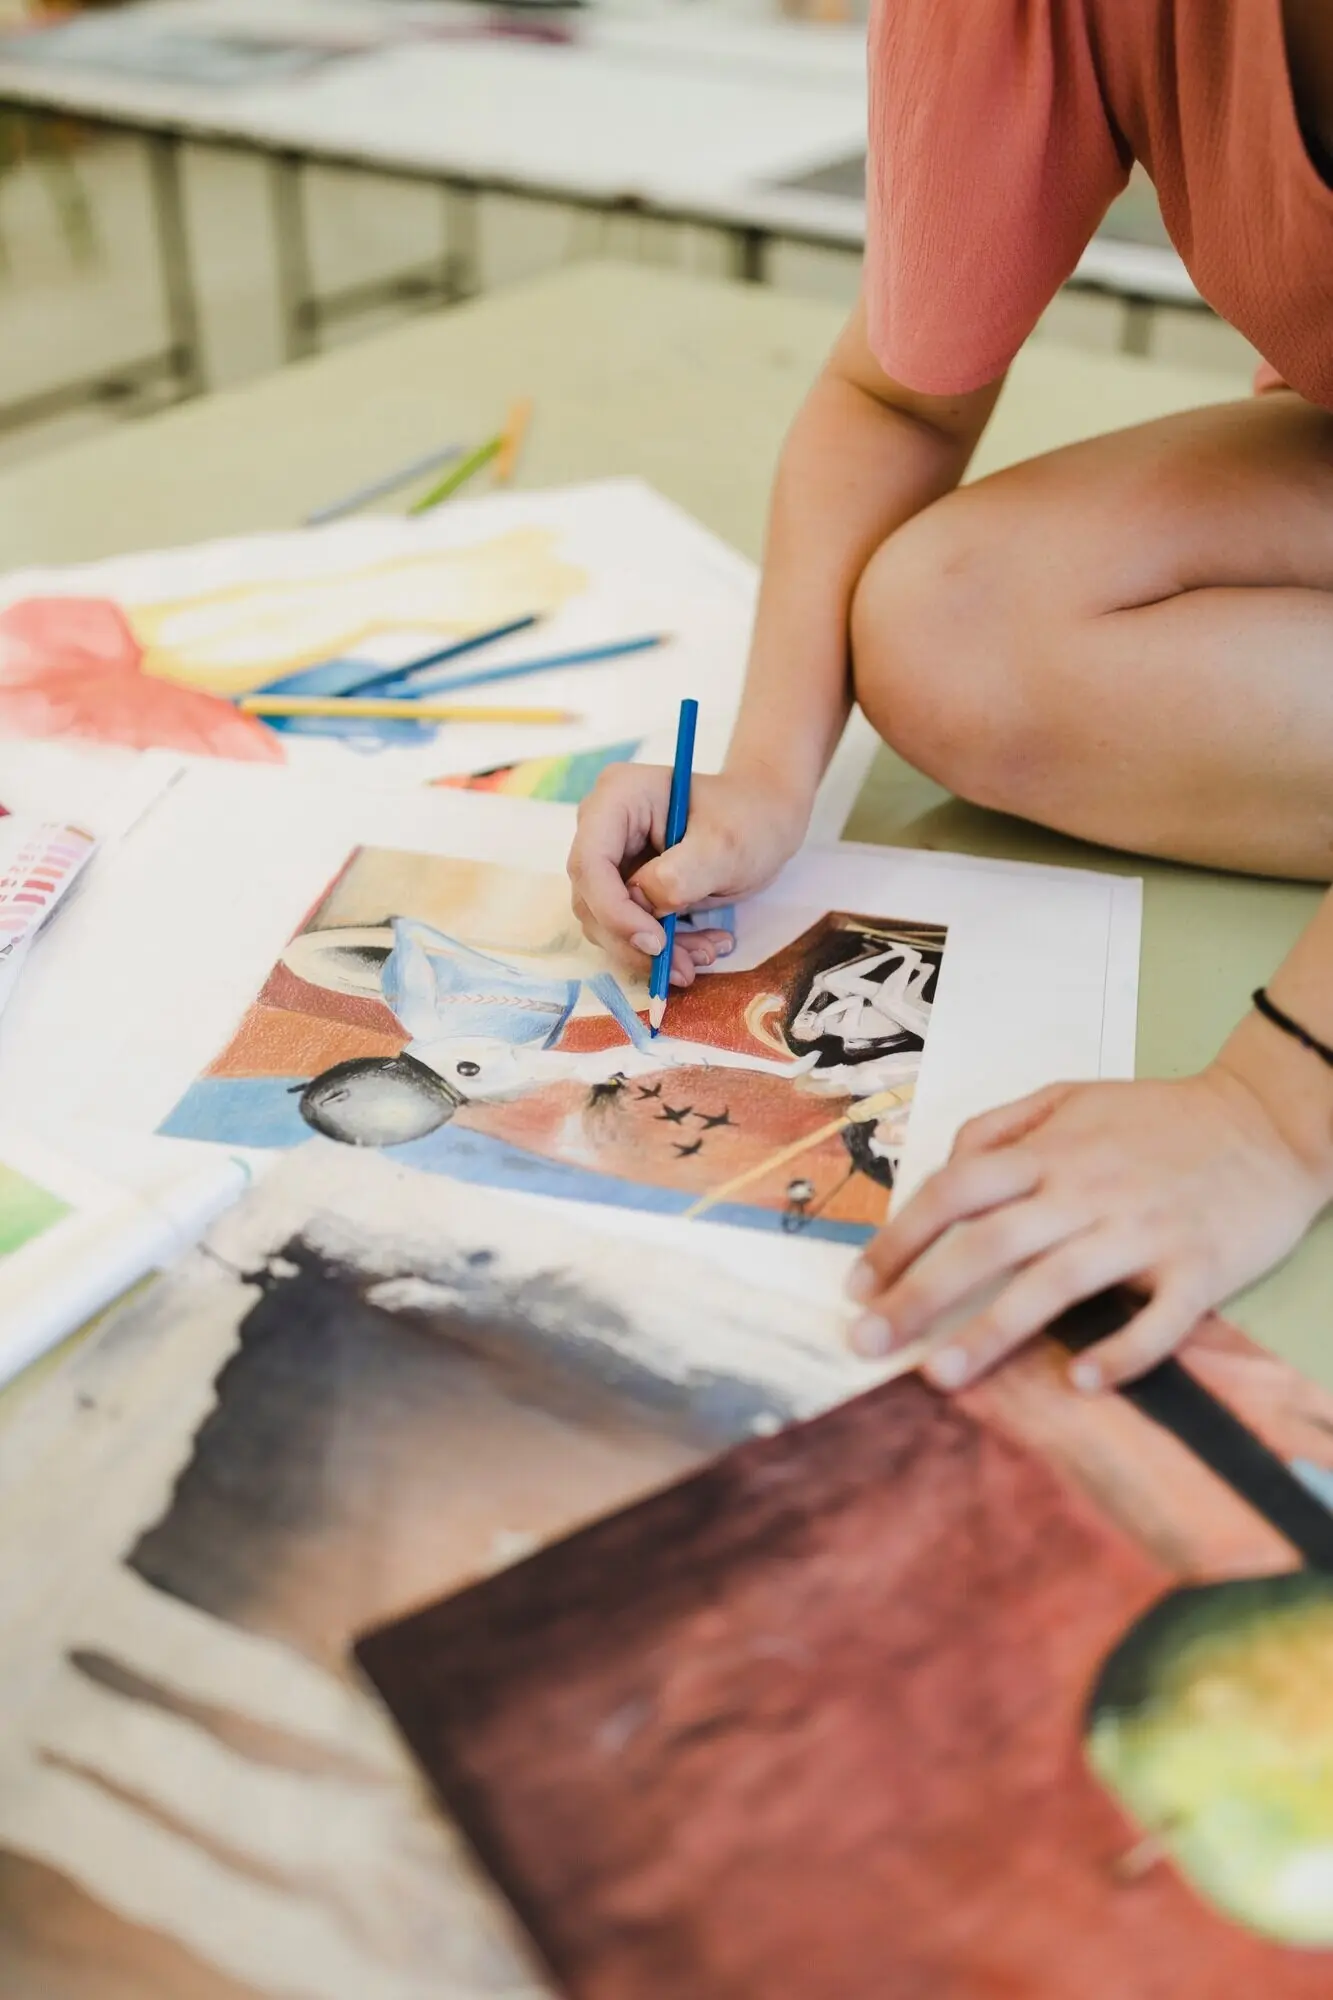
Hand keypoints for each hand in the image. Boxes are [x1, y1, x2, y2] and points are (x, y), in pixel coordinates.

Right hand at [567, 763, 807, 987]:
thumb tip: (643, 907)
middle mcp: (602, 826)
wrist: (765, 817)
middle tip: (684, 966)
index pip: (590, 864)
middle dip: (636, 941)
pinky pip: (628, 928)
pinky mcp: (624, 885)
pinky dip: (663, 947)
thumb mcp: (724, 846)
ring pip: (607, 923)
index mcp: (618, 797)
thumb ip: (679, 877)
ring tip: (705, 953)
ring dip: (652, 951)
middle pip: (592, 899)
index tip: (656, 944)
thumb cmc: (749, 819)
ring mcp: (611, 857)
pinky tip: (700, 947)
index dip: (614, 911)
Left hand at [844, 1056, 1332, 1392]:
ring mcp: (1144, 1231)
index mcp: (1052, 1152)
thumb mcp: (1073, 1095)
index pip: (956, 1191)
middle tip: (867, 1342)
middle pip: (988, 1242)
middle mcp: (1088, 1190)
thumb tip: (945, 1164)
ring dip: (992, 1332)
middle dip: (919, 1294)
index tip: (858, 1285)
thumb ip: (1003, 1126)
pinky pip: (1157, 1319)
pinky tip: (1080, 1382)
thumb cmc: (1161, 1118)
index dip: (900, 1238)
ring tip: (940, 1376)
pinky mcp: (1201, 1269)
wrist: (1269, 1121)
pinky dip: (1120, 1352)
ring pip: (1056, 1283)